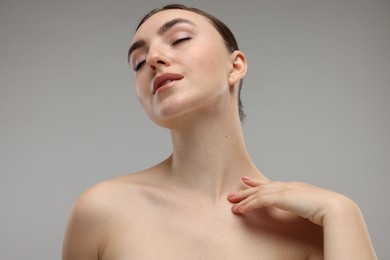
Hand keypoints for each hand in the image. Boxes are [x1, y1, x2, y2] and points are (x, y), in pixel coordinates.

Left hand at [227, 176, 351, 225]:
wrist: (336, 208)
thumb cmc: (329, 211)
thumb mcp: (314, 207)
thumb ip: (305, 207)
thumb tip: (303, 212)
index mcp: (296, 187)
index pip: (272, 184)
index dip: (259, 183)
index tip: (248, 181)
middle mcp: (289, 186)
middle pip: (262, 186)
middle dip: (246, 189)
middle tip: (234, 192)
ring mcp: (285, 190)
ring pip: (258, 193)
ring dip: (244, 199)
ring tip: (232, 203)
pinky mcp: (282, 197)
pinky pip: (260, 201)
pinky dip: (249, 205)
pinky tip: (241, 210)